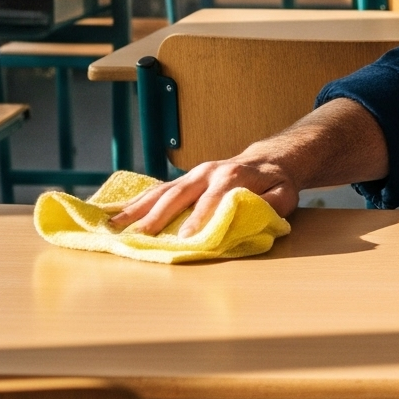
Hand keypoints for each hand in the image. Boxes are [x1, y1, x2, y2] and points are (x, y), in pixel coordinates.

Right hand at [107, 156, 298, 235]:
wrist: (267, 159)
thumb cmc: (276, 182)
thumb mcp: (284, 194)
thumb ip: (271, 204)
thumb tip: (252, 213)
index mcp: (232, 176)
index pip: (213, 199)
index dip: (199, 218)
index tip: (185, 238)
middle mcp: (207, 172)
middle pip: (178, 195)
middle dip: (158, 216)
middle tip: (139, 236)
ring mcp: (192, 174)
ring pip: (160, 191)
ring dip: (136, 209)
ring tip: (113, 226)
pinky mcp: (183, 179)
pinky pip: (156, 190)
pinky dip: (135, 202)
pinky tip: (115, 213)